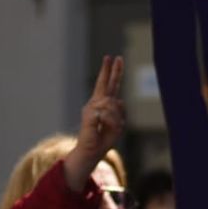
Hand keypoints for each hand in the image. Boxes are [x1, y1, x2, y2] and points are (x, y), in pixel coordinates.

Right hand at [63, 56, 125, 192]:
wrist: (91, 151)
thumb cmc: (103, 140)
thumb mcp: (116, 126)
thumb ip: (117, 112)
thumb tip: (118, 100)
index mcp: (103, 105)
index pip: (108, 86)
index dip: (111, 72)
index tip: (114, 59)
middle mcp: (96, 104)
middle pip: (106, 84)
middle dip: (112, 71)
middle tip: (116, 57)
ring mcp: (92, 108)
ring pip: (111, 104)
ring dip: (115, 117)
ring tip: (109, 129)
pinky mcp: (89, 115)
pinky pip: (105, 113)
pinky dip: (109, 121)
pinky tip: (102, 128)